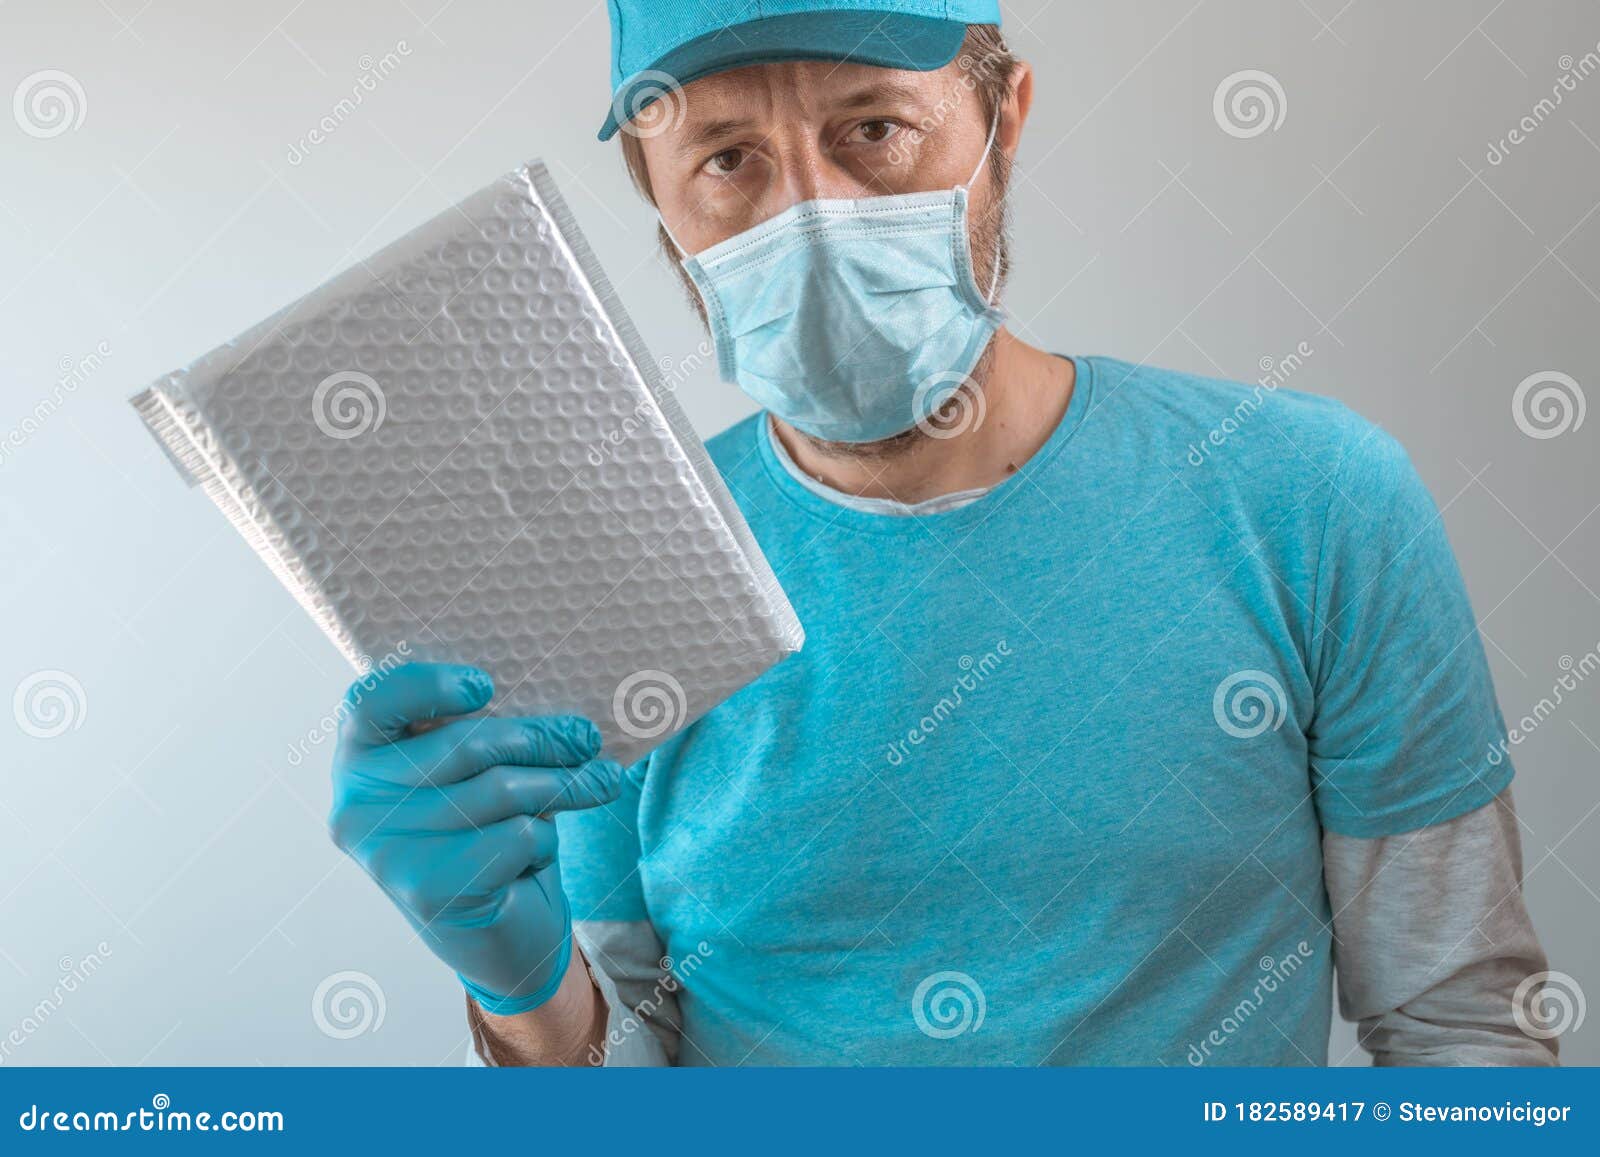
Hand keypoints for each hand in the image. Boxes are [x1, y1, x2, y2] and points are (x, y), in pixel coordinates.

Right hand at [327, 661, 622, 1013]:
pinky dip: (544, 840)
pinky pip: (516, 836)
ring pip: (501, 789)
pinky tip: (537, 853)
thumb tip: (569, 726)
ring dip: (563, 784)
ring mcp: (387, 853)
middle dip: (541, 738)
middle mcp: (356, 807)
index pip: (371, 700)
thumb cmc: (486, 836)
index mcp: (358, 762)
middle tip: (587, 736)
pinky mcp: (429, 892)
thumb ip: (488, 740)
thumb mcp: (478, 778)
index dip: (427, 685)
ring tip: (599, 781)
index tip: (485, 687)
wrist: (498, 938)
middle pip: (465, 743)